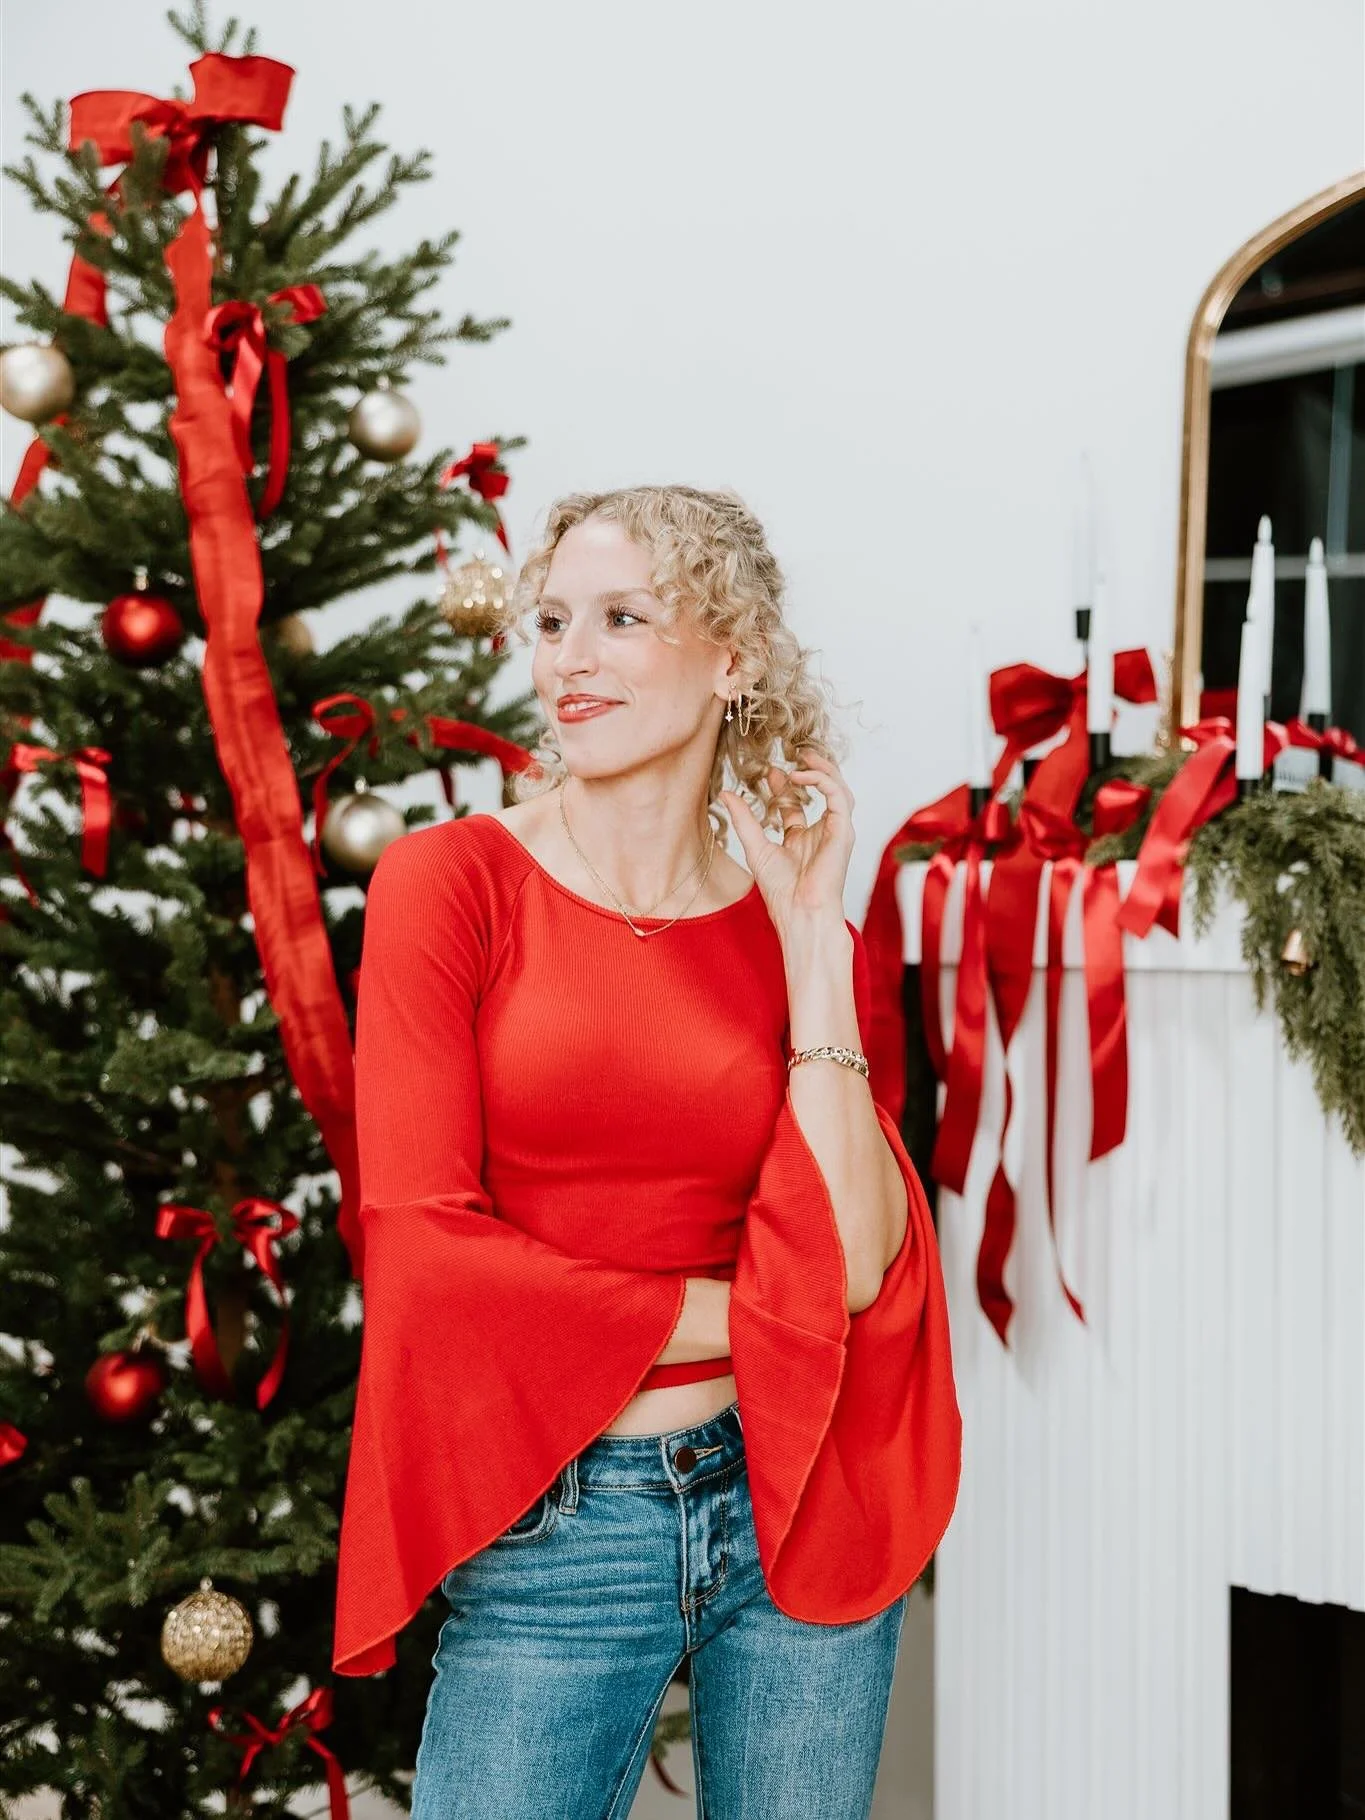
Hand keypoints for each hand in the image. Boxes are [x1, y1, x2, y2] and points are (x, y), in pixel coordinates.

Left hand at [719, 750, 853, 941]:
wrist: (800, 913)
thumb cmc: (782, 891)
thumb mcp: (755, 847)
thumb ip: (744, 820)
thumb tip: (726, 794)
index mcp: (803, 838)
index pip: (797, 802)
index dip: (784, 783)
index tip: (769, 770)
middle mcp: (822, 832)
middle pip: (823, 790)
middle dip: (812, 768)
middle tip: (795, 751)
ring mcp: (836, 831)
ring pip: (838, 788)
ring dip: (823, 769)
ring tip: (804, 756)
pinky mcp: (844, 831)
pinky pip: (840, 796)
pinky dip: (823, 781)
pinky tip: (800, 776)